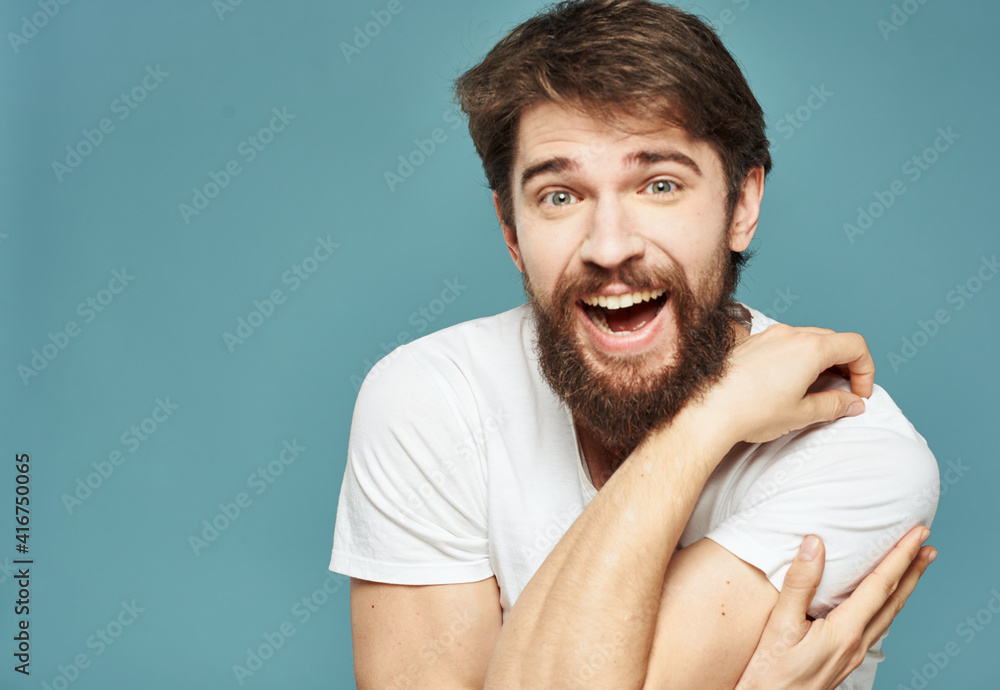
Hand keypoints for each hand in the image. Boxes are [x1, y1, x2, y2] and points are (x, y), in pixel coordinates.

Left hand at [698, 324, 875, 445]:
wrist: (708, 410)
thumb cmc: (751, 411)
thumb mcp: (802, 413)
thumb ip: (834, 405)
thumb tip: (852, 403)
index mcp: (810, 348)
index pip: (854, 346)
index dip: (866, 370)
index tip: (859, 393)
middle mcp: (790, 334)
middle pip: (833, 340)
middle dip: (846, 365)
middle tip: (843, 392)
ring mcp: (768, 336)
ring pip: (809, 339)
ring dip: (822, 360)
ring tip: (816, 389)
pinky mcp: (751, 343)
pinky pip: (785, 343)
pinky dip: (798, 357)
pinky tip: (789, 382)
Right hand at [734, 526, 935, 689]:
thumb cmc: (770, 673)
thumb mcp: (779, 625)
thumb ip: (799, 583)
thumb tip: (814, 545)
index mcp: (844, 632)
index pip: (880, 586)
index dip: (901, 556)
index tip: (917, 534)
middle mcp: (856, 644)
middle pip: (894, 601)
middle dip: (913, 571)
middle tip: (928, 546)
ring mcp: (853, 654)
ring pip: (888, 615)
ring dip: (903, 588)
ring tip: (913, 568)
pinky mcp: (845, 659)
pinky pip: (876, 626)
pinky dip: (886, 605)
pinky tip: (881, 602)